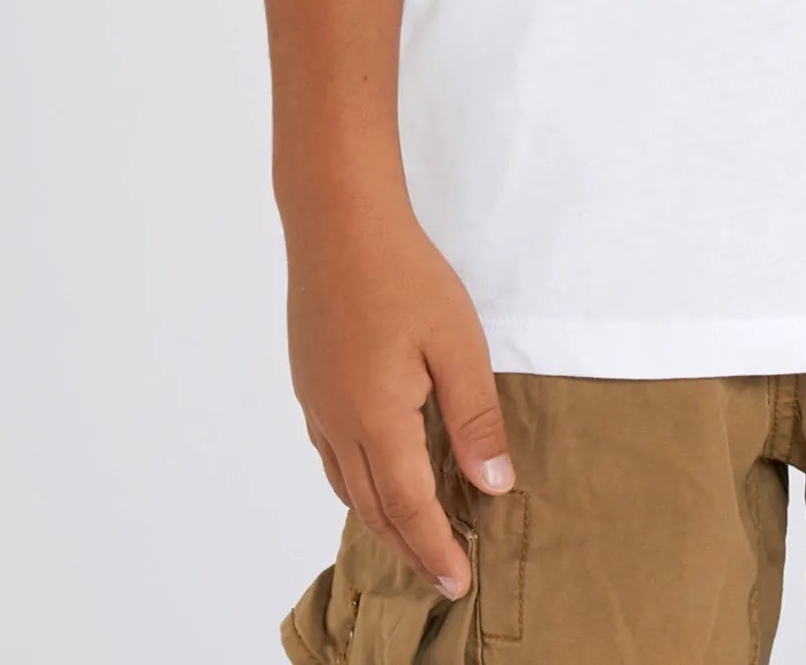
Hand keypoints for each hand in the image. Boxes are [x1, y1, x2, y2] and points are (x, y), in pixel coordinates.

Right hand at [287, 204, 512, 599]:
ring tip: (417, 536)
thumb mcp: (457, 344)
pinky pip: (332, 454)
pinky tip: (376, 475)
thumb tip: (494, 486)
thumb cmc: (405, 275)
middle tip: (445, 574)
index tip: (461, 582)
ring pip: (347, 484)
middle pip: (373, 508)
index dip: (436, 549)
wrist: (338, 224)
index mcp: (377, 419)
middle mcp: (338, 422)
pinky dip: (357, 482)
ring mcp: (318, 403)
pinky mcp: (311, 381)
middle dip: (411, 546)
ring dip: (382, 518)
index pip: (409, 508)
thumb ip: (475, 418)